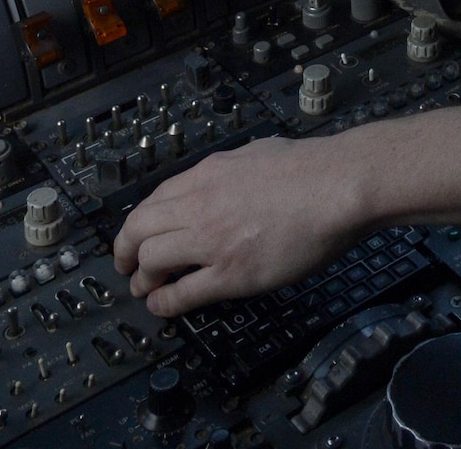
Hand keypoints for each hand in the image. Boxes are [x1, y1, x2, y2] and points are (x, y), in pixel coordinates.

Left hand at [112, 134, 367, 317]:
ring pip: (152, 260)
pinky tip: (161, 306)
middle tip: (125, 266)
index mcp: (207, 174)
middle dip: (124, 251)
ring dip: (142, 278)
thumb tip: (226, 178)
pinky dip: (164, 302)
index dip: (138, 223)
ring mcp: (213, 240)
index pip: (154, 199)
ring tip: (143, 289)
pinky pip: (183, 293)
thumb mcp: (255, 153)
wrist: (336, 186)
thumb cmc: (309, 167)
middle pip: (139, 228)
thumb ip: (231, 170)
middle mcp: (201, 204)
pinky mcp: (231, 274)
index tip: (136, 235)